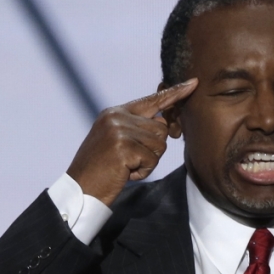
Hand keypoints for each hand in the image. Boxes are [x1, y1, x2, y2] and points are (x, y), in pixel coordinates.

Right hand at [66, 79, 197, 205]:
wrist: (80, 189)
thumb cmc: (101, 169)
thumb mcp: (117, 141)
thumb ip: (138, 128)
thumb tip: (165, 121)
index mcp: (115, 112)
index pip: (151, 100)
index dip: (175, 93)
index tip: (193, 83)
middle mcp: (117, 116)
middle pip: (161, 128)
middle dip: (153, 149)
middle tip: (130, 161)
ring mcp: (119, 130)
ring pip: (159, 144)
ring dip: (148, 161)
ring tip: (125, 166)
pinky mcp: (123, 147)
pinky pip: (152, 160)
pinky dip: (143, 171)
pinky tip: (124, 173)